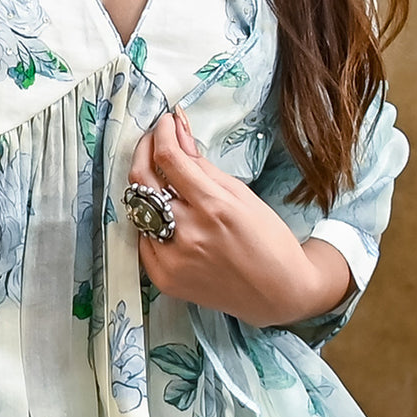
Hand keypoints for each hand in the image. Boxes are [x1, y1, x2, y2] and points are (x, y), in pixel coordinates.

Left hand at [129, 108, 351, 325]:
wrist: (278, 292)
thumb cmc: (268, 240)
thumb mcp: (241, 195)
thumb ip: (202, 165)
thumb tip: (178, 132)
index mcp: (214, 207)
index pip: (170, 159)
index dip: (163, 134)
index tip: (166, 123)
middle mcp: (189, 233)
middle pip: (142, 181)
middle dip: (144, 151)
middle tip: (154, 141)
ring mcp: (173, 259)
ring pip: (138, 209)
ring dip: (146, 188)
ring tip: (162, 179)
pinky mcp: (164, 279)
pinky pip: (143, 239)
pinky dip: (150, 222)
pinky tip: (166, 217)